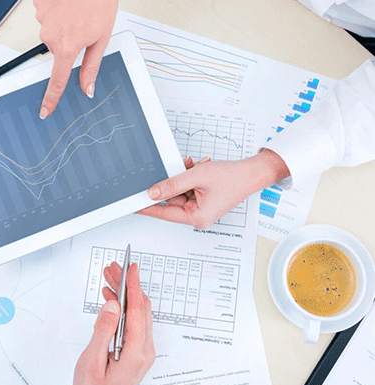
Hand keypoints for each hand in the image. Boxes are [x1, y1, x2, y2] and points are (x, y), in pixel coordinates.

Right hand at [34, 0, 136, 117]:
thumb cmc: (102, 3)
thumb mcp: (101, 40)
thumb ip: (91, 68)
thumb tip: (87, 89)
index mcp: (67, 46)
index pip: (57, 80)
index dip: (51, 98)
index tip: (44, 111)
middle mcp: (50, 34)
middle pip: (56, 49)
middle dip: (68, 43)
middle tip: (83, 26)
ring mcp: (41, 16)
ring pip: (50, 31)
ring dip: (62, 24)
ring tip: (77, 9)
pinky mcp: (38, 2)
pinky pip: (45, 13)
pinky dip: (56, 10)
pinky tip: (68, 1)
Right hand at [73, 262, 154, 384]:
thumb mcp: (92, 362)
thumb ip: (103, 331)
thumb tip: (113, 304)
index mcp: (136, 352)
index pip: (138, 309)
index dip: (134, 285)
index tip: (131, 267)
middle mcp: (143, 350)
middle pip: (140, 307)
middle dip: (127, 284)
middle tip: (114, 268)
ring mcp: (141, 351)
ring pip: (137, 313)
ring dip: (124, 294)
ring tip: (109, 279)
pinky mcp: (136, 352)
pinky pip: (133, 323)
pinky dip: (123, 307)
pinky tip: (111, 299)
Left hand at [139, 151, 289, 229]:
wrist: (252, 172)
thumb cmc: (232, 178)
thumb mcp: (196, 177)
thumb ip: (172, 184)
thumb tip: (152, 192)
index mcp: (196, 218)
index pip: (164, 213)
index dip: (147, 206)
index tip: (132, 204)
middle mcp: (197, 216)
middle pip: (172, 199)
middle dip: (172, 181)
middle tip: (173, 169)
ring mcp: (200, 208)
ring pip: (179, 190)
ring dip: (182, 176)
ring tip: (193, 166)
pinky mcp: (202, 200)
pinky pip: (187, 188)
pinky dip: (188, 176)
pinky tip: (195, 167)